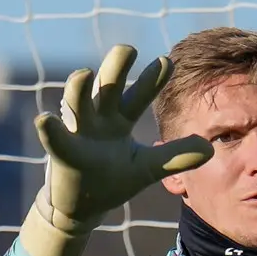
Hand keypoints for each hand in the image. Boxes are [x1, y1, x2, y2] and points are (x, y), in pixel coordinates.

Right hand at [20, 45, 212, 255]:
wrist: (83, 207)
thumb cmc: (113, 179)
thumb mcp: (148, 168)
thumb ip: (176, 157)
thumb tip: (210, 148)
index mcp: (119, 121)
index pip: (137, 96)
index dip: (151, 80)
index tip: (168, 61)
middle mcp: (98, 120)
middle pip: (107, 89)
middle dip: (116, 69)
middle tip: (127, 48)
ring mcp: (78, 134)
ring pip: (77, 105)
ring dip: (79, 89)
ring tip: (85, 73)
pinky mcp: (63, 154)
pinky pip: (55, 140)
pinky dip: (51, 130)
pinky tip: (46, 119)